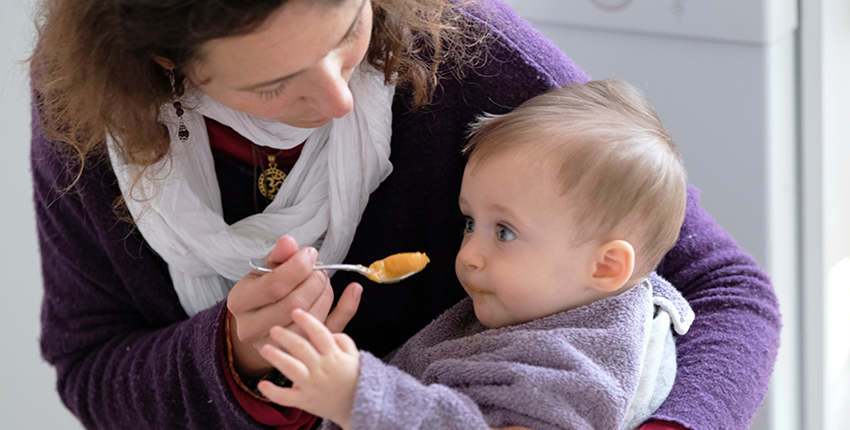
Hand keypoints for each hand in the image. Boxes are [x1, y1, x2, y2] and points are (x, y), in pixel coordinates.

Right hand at [227, 235, 362, 378]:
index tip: (310, 255)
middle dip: (315, 281)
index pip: (275, 285)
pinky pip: (329, 329)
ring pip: (312, 318)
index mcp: (241, 302)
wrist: (256, 324)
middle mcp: (253, 328)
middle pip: (295, 303)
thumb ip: (278, 257)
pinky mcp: (301, 351)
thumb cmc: (261, 294)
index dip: (298, 267)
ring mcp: (276, 344)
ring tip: (323, 282)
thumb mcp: (262, 272)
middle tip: (319, 270)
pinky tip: (353, 290)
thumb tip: (289, 242)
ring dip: (326, 293)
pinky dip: (346, 308)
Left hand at [258, 309, 359, 429]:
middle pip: (302, 348)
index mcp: (334, 356)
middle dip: (286, 336)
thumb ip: (342, 339)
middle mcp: (322, 369)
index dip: (308, 321)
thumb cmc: (352, 377)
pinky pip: (286, 397)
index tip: (295, 311)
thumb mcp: (354, 355)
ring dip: (277, 358)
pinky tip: (262, 384)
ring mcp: (312, 386)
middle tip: (274, 329)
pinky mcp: (305, 401)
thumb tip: (325, 331)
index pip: (320, 334)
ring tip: (264, 348)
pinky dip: (273, 392)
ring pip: (292, 370)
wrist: (357, 406)